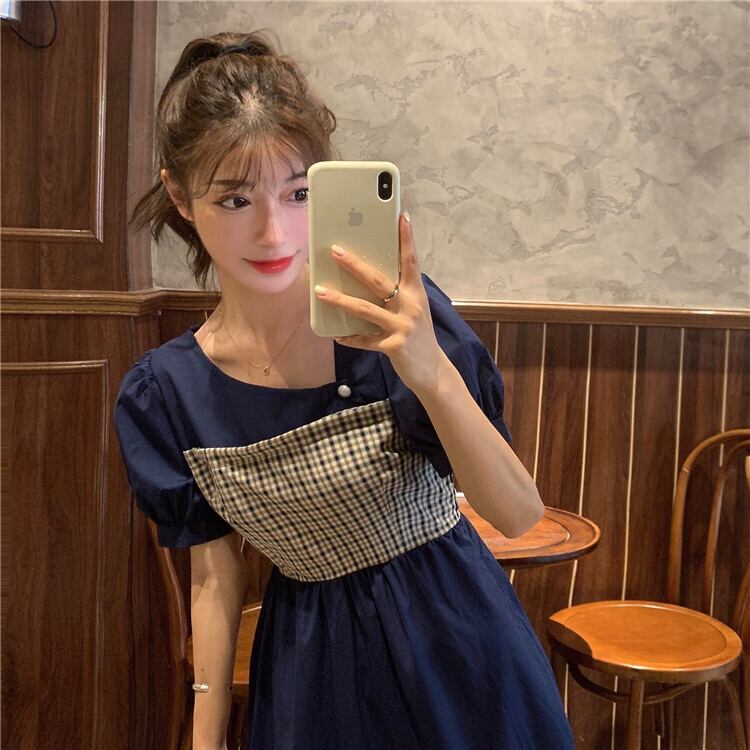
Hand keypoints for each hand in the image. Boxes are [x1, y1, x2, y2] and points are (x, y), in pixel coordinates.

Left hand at [314, 213, 449, 395]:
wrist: (432, 370)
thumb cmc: (418, 335)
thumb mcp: (413, 310)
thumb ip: (398, 294)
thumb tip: (366, 276)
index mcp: (416, 294)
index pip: (411, 261)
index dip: (407, 239)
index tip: (402, 217)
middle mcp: (411, 307)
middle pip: (379, 281)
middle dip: (355, 265)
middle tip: (336, 251)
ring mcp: (402, 327)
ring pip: (366, 309)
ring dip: (341, 300)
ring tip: (320, 291)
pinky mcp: (394, 347)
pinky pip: (365, 340)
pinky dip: (350, 338)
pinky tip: (337, 336)